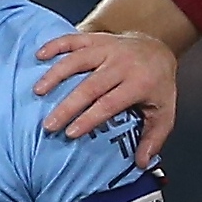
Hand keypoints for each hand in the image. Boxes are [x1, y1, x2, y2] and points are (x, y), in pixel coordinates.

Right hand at [32, 29, 179, 166]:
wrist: (159, 50)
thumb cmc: (157, 86)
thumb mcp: (164, 113)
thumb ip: (154, 138)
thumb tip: (142, 163)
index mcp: (139, 84)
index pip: (110, 104)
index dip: (89, 118)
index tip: (70, 133)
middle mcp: (122, 64)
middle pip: (90, 86)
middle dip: (68, 106)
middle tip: (49, 124)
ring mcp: (108, 48)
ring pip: (78, 60)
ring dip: (56, 75)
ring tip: (38, 92)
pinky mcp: (97, 38)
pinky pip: (74, 39)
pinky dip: (56, 44)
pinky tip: (39, 55)